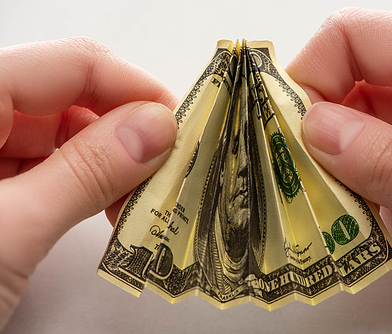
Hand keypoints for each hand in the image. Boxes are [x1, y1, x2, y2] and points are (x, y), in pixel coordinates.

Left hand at [0, 37, 177, 328]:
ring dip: (114, 165)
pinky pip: (56, 168)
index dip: (133, 88)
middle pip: (72, 100)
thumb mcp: (8, 231)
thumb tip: (155, 130)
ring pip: (69, 136)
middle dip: (129, 134)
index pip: (69, 66)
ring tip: (139, 201)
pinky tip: (110, 208)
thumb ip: (86, 172)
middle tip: (167, 171)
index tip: (177, 125)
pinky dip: (91, 186)